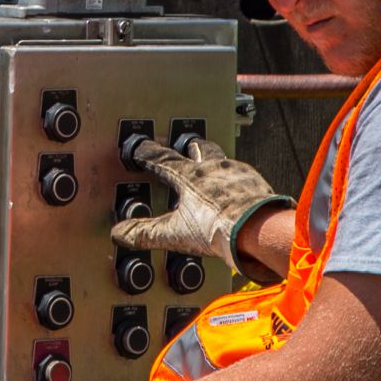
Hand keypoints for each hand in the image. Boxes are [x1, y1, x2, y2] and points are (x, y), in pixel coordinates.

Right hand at [113, 136, 293, 270]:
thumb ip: (146, 233)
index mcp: (189, 177)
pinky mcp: (256, 184)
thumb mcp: (175, 233)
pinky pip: (244, 176)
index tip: (141, 147)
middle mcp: (213, 169)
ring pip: (223, 159)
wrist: (259, 230)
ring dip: (216, 163)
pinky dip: (237, 181)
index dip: (149, 153)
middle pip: (198, 148)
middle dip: (189, 146)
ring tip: (213, 170)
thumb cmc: (219, 228)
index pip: (162, 160)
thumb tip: (121, 234)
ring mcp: (237, 174)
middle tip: (185, 146)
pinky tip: (237, 191)